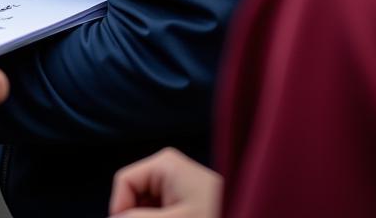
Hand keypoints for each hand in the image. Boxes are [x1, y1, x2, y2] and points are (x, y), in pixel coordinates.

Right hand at [108, 148, 222, 216]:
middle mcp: (168, 167)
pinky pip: (160, 208)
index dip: (120, 208)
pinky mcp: (185, 196)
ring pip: (146, 204)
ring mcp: (177, 182)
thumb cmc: (218, 215)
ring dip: (149, 217)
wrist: (255, 212)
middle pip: (134, 193)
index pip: (124, 181)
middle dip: (137, 215)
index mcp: (164, 164)